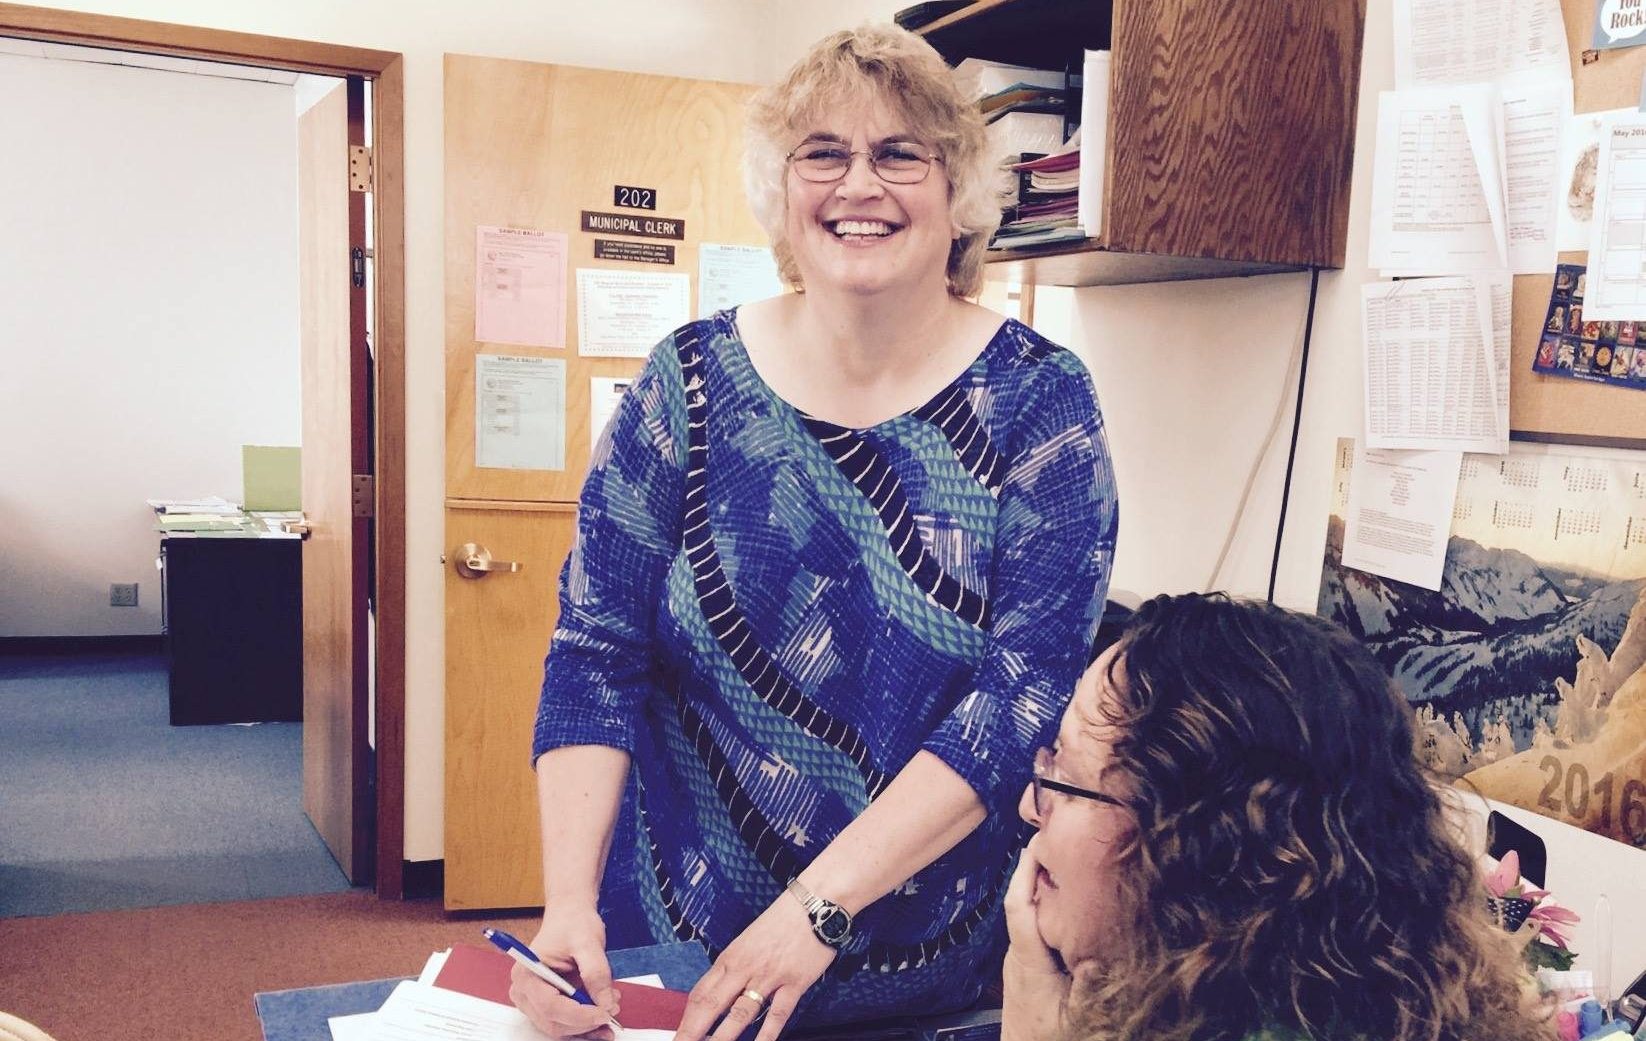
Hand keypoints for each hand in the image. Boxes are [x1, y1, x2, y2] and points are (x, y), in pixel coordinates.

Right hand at [509, 905, 620, 1039]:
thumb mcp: (588, 943)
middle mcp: (524, 992)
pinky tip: (603, 1018)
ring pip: (559, 1028)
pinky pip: (564, 1024)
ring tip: (611, 1009)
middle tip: (613, 1011)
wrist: (569, 916)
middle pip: (554, 1022)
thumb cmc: (572, 924)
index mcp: (526, 974)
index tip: (606, 1012)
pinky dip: (584, 1025)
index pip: (551, 1006)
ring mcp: (533, 1001)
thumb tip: (605, 1004)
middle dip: (586, 1022)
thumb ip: (596, 973)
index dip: (580, 1015)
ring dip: (587, 1026)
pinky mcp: (546, 1006)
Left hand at [675, 890, 835, 1040]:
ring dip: (723, 1038)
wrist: (814, 902)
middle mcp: (745, 967)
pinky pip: (778, 1013)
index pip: (700, 993)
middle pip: (711, 1005)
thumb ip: (735, 968)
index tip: (678, 1036)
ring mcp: (769, 976)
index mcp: (730, 957)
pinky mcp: (794, 982)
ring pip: (740, 1013)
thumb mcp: (749, 940)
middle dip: (693, 1032)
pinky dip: (767, 1035)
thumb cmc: (782, 920)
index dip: (686, 1019)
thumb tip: (721, 995)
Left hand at [1001, 841, 1069, 1040]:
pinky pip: (1032, 925)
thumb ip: (1089, 983)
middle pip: (1021, 901)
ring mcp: (1018, 958)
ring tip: (1065, 861)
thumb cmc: (1049, 1039)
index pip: (1018, 907)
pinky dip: (1045, 906)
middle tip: (1057, 841)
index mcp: (1028, 962)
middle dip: (1035, 869)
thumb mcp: (1076, 1015)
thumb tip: (1102, 948)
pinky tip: (1065, 899)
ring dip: (1041, 886)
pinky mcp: (1023, 964)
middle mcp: (1017, 955)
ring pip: (1027, 912)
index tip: (1038, 845)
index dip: (1025, 873)